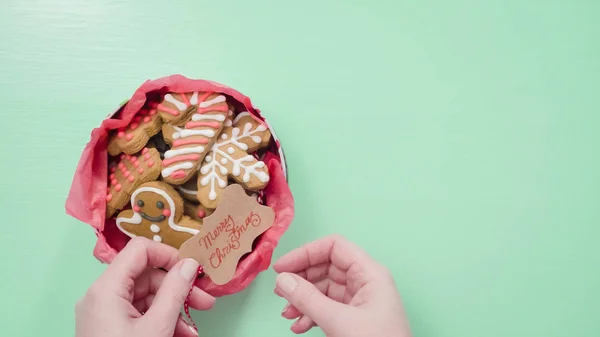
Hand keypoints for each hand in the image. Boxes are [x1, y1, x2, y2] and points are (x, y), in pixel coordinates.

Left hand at [75, 237, 214, 336]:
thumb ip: (175, 291)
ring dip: (173, 309)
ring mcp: (103, 312)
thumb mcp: (157, 327)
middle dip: (178, 289)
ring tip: (193, 331)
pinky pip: (139, 314)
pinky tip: (180, 336)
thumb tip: (189, 264)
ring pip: (146, 297)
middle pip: (146, 276)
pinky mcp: (108, 326)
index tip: (192, 269)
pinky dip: (160, 321)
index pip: (140, 250)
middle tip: (205, 302)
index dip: (169, 254)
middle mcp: (101, 295)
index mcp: (106, 288)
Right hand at [273, 235, 411, 335]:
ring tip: (286, 313)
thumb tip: (283, 280)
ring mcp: (360, 301)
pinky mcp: (355, 319)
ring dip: (303, 299)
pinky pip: (328, 307)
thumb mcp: (339, 321)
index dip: (306, 253)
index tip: (283, 267)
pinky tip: (299, 326)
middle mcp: (366, 283)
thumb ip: (308, 299)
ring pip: (324, 289)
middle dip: (301, 278)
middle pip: (326, 267)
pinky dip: (311, 314)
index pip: (334, 247)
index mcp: (370, 273)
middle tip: (280, 291)